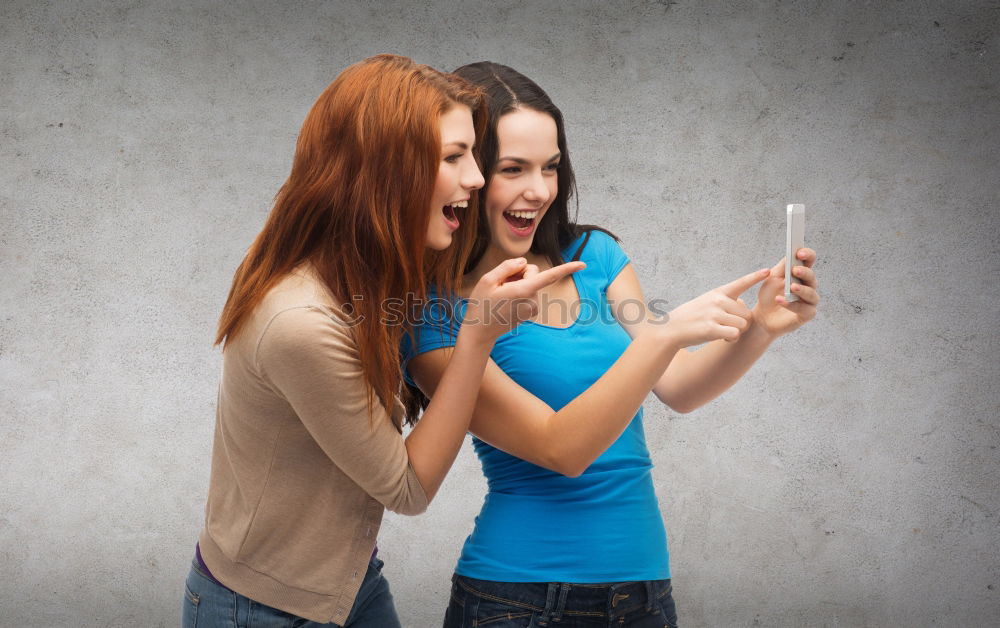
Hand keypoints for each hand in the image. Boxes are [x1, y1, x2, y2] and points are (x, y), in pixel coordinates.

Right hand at [463, 258, 585, 340]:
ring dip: (518, 282)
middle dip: (520, 272)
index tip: (583, 265)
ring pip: (531, 282)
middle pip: (533, 272)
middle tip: (501, 283)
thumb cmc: (481, 305)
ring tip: (502, 294)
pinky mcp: (531, 311)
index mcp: (523, 291)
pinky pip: (529, 292)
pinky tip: (506, 299)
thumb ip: (508, 266)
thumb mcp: (488, 279)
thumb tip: (524, 262)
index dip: (567, 269)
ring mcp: (533, 307)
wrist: (480, 331)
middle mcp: (532, 300)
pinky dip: (519, 291)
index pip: (549, 276)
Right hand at [662, 268, 770, 347]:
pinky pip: (735, 334)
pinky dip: (730, 339)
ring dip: (735, 332)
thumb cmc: (690, 317)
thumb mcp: (706, 302)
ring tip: (721, 331)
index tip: (768, 271)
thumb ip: (725, 301)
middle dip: (741, 323)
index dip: (755, 277)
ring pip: (743, 325)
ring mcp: (714, 314)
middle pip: (747, 314)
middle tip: (725, 325)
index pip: (740, 283)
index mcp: (717, 293)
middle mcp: (717, 301)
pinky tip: (720, 337)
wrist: (670, 330)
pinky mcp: (711, 328)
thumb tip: (742, 302)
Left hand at [752, 247, 819, 338]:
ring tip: (791, 287)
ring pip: (811, 294)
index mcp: (801, 274)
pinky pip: (803, 309)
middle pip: (811, 277)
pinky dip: (791, 305)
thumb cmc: (769, 294)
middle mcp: (809, 286)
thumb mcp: (773, 277)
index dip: (808, 255)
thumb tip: (790, 254)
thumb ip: (782, 267)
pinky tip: (780, 300)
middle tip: (795, 270)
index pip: (809, 260)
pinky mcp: (806, 314)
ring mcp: (809, 301)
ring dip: (801, 289)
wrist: (762, 316)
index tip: (800, 252)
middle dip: (804, 272)